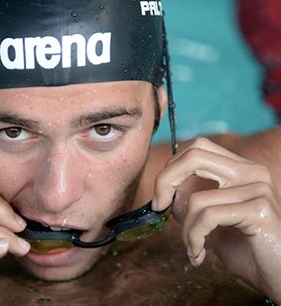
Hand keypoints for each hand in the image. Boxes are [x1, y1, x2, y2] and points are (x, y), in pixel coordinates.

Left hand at [152, 137, 280, 302]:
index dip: (171, 168)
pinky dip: (195, 238)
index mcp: (241, 169)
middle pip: (194, 156)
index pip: (197, 148)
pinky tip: (198, 255)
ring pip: (196, 199)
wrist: (279, 278)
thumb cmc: (247, 251)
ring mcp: (258, 189)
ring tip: (192, 249)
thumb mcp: (211, 224)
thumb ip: (191, 204)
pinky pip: (208, 217)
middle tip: (158, 207)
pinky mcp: (259, 210)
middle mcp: (252, 172)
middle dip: (166, 181)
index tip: (160, 196)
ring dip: (185, 230)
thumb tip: (170, 193)